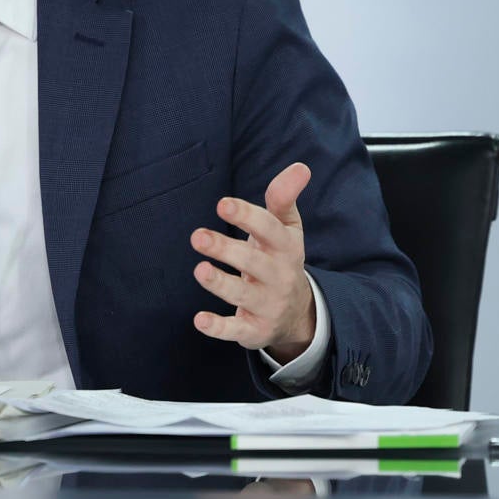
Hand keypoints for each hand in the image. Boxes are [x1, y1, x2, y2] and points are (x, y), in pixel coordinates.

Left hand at [189, 162, 316, 361]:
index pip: (269, 229)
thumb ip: (284, 198)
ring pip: (242, 295)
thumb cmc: (280, 258)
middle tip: (198, 236)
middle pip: (253, 263)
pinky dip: (218, 328)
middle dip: (226, 249)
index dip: (247, 216)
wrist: (296, 312)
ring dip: (220, 284)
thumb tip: (300, 167)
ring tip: (200, 270)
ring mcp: (267, 305)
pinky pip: (236, 330)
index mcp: (286, 248)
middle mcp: (278, 277)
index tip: (222, 203)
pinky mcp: (254, 330)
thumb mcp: (287, 229)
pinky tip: (199, 320)